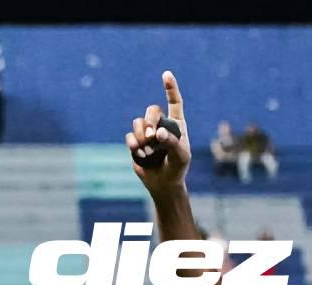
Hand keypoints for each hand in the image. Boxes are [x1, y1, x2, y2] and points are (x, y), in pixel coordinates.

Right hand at [125, 70, 191, 196]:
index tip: (166, 74)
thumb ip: (172, 143)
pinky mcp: (137, 141)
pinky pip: (130, 135)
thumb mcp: (180, 157)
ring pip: (138, 122)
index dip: (171, 88)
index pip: (175, 103)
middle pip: (152, 110)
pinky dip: (134, 144)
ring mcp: (148, 132)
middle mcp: (162, 125)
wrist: (164, 183)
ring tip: (148, 150)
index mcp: (177, 125)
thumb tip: (158, 132)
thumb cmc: (177, 169)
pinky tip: (139, 153)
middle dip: (149, 120)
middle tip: (152, 136)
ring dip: (142, 135)